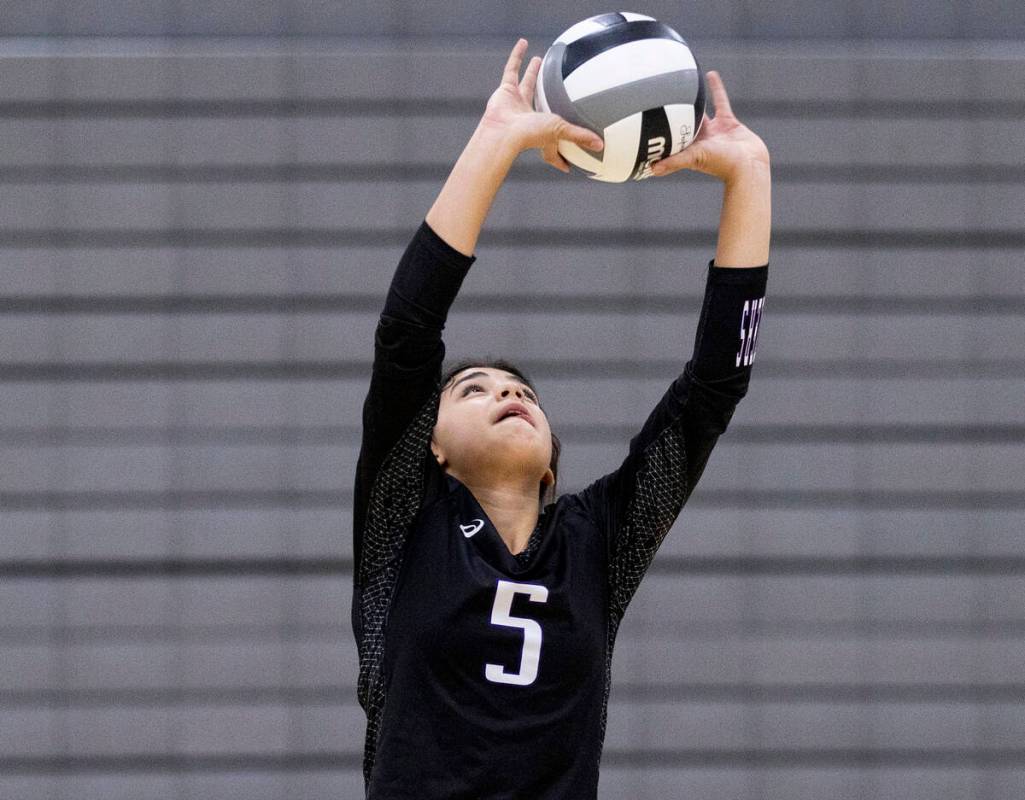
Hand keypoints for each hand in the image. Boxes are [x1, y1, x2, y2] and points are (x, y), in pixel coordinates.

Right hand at [479, 39, 603, 171]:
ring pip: (526, 84)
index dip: (559, 158)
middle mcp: (529, 118)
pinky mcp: (505, 91)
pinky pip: (512, 69)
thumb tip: (601, 145)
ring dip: (532, 73)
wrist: (503, 131)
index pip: (553, 150)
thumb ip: (580, 136)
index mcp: (542, 133)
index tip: (567, 165)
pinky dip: (516, 56)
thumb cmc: (529, 135)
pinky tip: (523, 43)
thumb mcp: (560, 132)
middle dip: (546, 101)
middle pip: (540, 107)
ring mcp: (515, 103)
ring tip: (538, 60)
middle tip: (553, 92)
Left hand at [651, 71, 768, 181]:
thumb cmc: (721, 164)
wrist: (749, 163)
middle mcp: (700, 139)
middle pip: (683, 123)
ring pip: (701, 111)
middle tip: (660, 97)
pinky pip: (720, 101)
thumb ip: (674, 162)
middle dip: (673, 113)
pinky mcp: (728, 122)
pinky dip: (716, 88)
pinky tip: (709, 74)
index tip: (648, 120)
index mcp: (689, 148)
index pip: (671, 137)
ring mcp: (714, 130)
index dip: (660, 130)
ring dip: (693, 99)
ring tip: (682, 83)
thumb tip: (653, 170)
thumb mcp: (694, 158)